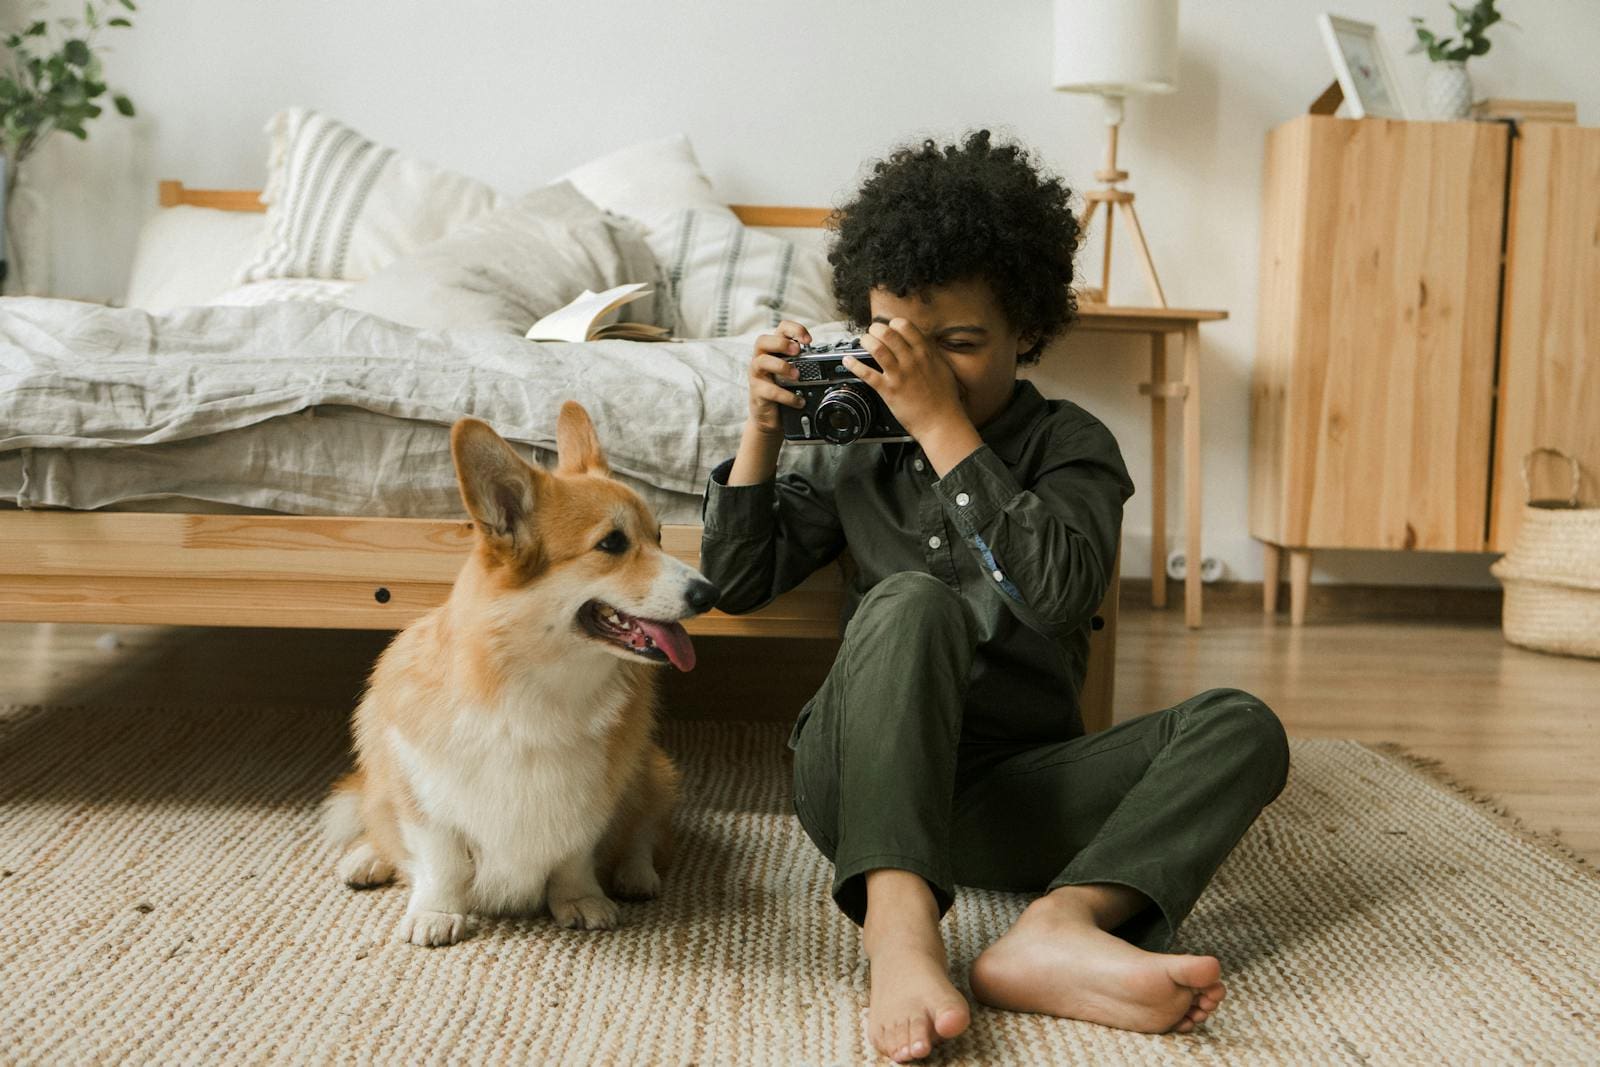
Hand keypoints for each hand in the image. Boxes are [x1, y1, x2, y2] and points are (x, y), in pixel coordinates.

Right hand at [746, 320, 811, 436]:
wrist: (770, 417)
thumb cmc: (783, 391)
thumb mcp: (794, 373)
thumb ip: (806, 363)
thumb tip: (832, 359)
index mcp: (773, 351)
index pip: (780, 329)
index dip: (794, 329)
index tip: (808, 340)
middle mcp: (761, 359)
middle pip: (762, 341)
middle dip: (781, 343)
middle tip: (797, 351)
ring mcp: (757, 376)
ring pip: (761, 362)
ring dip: (781, 366)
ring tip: (797, 375)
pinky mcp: (757, 393)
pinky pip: (769, 390)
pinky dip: (786, 395)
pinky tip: (799, 400)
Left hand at [844, 319, 967, 443]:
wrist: (941, 422)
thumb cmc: (944, 398)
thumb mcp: (943, 368)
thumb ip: (931, 354)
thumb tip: (923, 344)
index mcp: (925, 353)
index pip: (906, 326)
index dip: (893, 323)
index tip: (890, 327)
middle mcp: (911, 361)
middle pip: (888, 333)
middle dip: (875, 329)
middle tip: (872, 332)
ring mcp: (899, 375)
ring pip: (877, 349)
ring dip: (866, 341)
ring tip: (863, 341)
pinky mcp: (889, 390)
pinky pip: (867, 374)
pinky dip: (854, 365)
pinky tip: (847, 360)